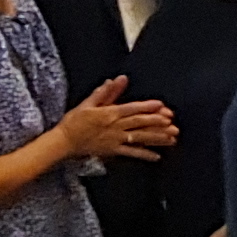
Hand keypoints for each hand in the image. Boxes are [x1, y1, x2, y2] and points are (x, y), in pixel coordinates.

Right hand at [52, 75, 175, 163]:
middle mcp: (114, 127)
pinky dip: (144, 155)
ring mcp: (114, 140)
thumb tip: (118, 79)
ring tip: (171, 138)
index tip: (162, 106)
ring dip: (156, 138)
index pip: (131, 109)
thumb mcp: (88, 103)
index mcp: (108, 113)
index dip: (147, 107)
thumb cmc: (75, 121)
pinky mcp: (113, 151)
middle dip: (157, 123)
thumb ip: (106, 92)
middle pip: (139, 123)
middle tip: (173, 124)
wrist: (64, 142)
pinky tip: (157, 156)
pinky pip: (131, 153)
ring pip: (139, 138)